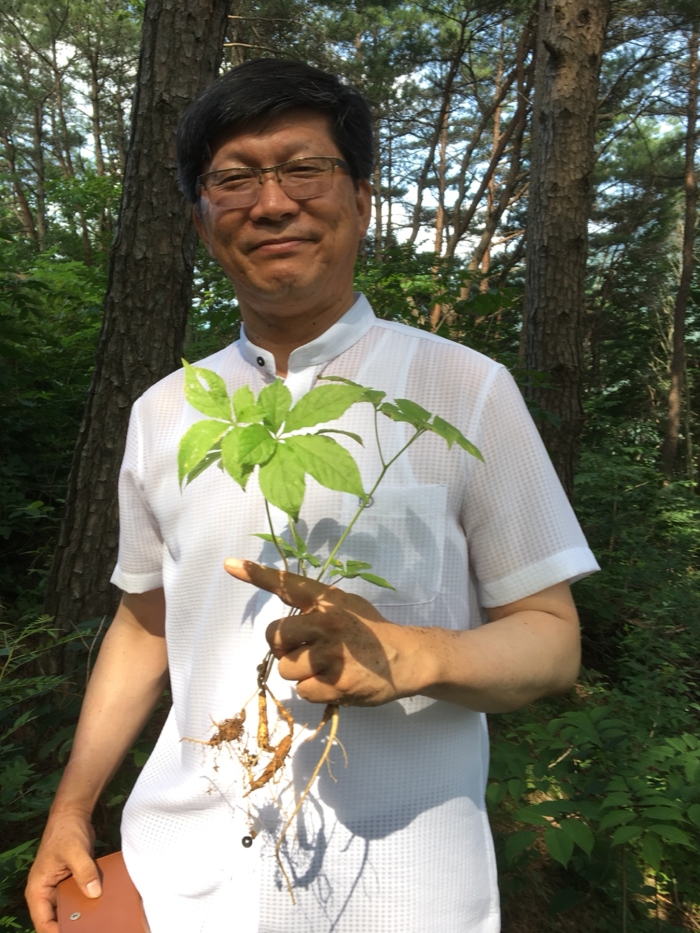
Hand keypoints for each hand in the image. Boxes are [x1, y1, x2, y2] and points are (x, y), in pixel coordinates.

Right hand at [26, 810, 99, 932]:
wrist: (73, 815)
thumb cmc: (65, 832)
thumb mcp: (74, 851)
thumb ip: (84, 872)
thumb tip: (95, 893)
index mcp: (38, 891)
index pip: (43, 923)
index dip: (57, 932)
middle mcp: (48, 894)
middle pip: (58, 919)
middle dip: (74, 925)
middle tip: (93, 926)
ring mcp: (61, 889)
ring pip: (71, 910)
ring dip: (84, 913)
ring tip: (101, 918)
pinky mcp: (74, 882)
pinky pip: (82, 897)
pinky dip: (91, 901)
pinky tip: (106, 904)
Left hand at [224, 559, 426, 705]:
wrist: (406, 658)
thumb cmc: (370, 630)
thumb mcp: (345, 605)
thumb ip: (315, 605)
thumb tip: (281, 611)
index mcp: (326, 602)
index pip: (287, 584)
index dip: (256, 574)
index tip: (229, 564)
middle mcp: (326, 623)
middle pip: (274, 639)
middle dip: (285, 649)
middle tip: (309, 651)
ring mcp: (331, 654)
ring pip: (286, 669)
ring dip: (301, 673)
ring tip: (327, 668)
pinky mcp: (336, 682)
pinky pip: (302, 691)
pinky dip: (315, 691)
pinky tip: (336, 682)